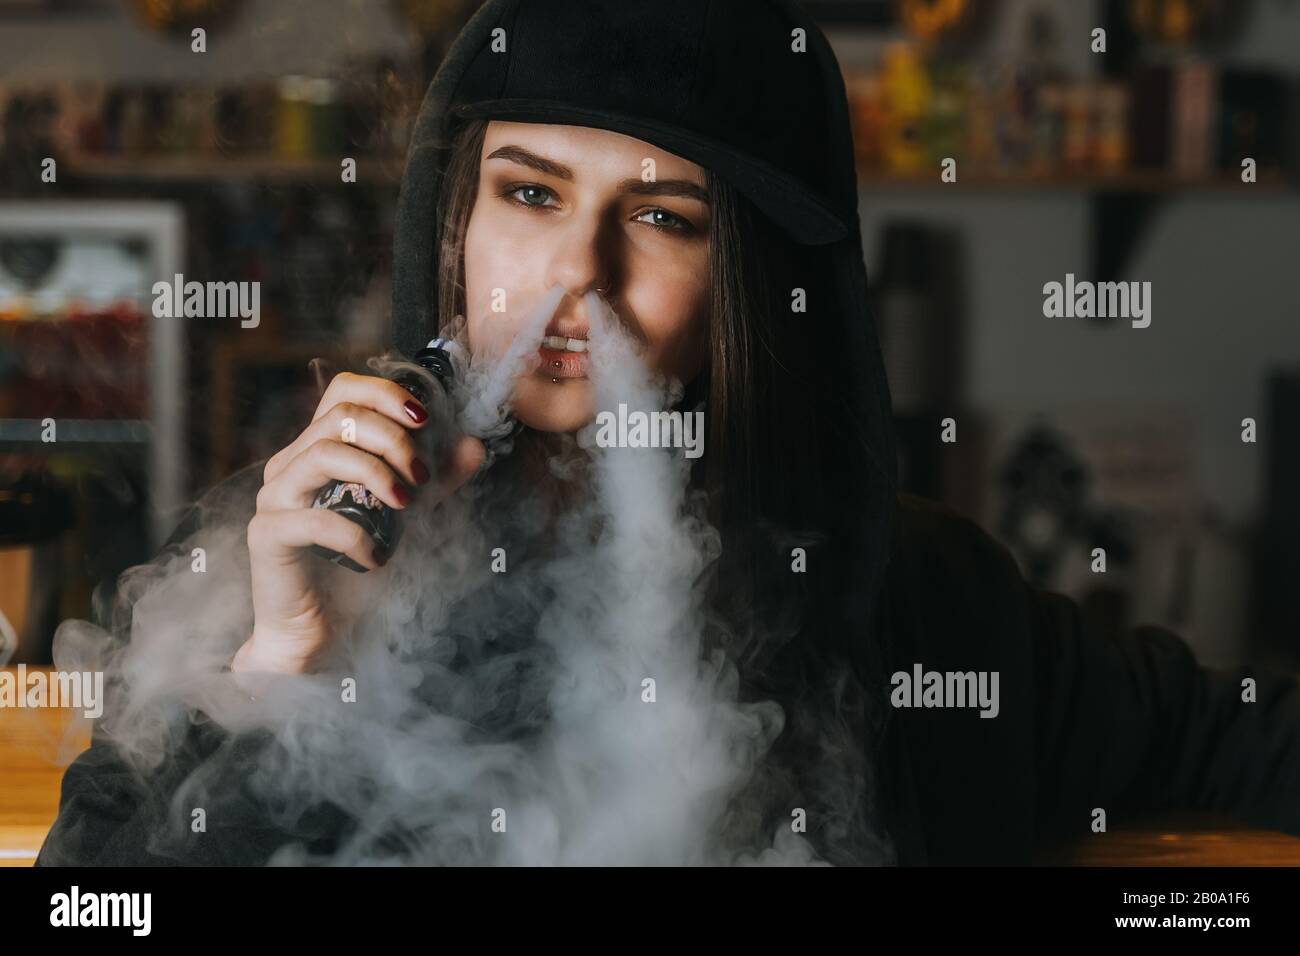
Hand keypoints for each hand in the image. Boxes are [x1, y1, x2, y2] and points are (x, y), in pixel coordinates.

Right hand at [236, 371, 484, 674]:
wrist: (322, 634)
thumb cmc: (360, 569)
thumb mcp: (409, 517)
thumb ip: (437, 481)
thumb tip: (473, 445)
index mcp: (319, 449)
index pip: (343, 391)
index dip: (385, 394)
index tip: (425, 420)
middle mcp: (291, 465)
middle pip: (340, 417)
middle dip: (393, 439)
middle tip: (422, 477)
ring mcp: (275, 498)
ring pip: (324, 454)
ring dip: (377, 475)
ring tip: (405, 508)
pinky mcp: (267, 536)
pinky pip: (314, 519)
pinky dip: (356, 536)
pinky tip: (375, 559)